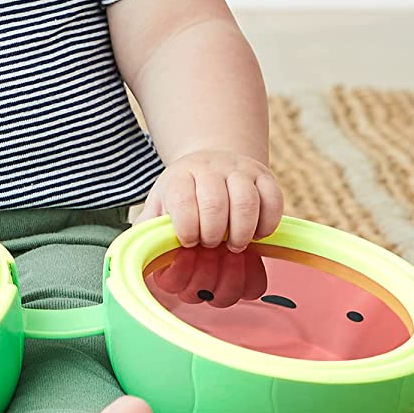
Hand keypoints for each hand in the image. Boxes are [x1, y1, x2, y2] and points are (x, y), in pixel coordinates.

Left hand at [127, 150, 282, 252]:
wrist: (210, 160)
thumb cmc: (183, 192)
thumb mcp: (159, 204)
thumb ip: (148, 227)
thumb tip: (140, 252)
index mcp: (180, 176)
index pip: (182, 199)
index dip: (187, 227)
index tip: (188, 242)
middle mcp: (210, 168)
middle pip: (215, 202)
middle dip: (213, 233)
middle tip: (212, 245)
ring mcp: (240, 170)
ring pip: (247, 201)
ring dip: (241, 232)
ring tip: (234, 245)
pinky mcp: (265, 176)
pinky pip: (273, 200)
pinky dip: (267, 223)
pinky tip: (256, 234)